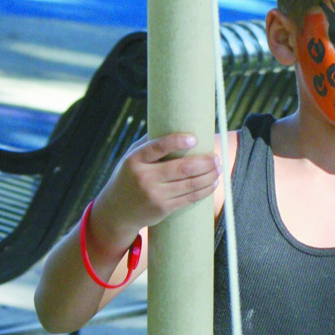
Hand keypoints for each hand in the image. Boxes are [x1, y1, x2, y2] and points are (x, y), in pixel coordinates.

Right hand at [91, 133, 220, 254]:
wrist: (116, 211)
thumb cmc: (129, 177)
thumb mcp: (131, 158)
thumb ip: (149, 144)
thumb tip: (174, 123)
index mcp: (135, 160)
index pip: (157, 147)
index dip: (177, 142)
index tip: (194, 138)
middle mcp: (144, 178)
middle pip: (182, 168)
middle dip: (204, 162)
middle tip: (216, 157)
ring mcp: (154, 195)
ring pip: (190, 184)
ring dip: (209, 176)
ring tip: (218, 168)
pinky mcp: (163, 209)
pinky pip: (189, 198)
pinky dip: (205, 190)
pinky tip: (213, 183)